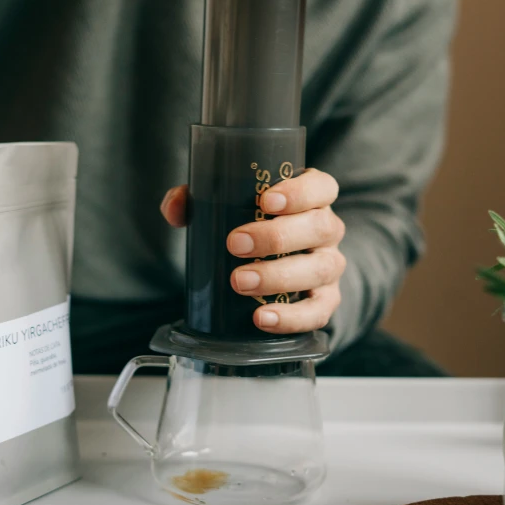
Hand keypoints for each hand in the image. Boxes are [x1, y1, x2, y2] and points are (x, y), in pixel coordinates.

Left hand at [161, 169, 345, 333]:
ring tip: (239, 282)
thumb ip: (198, 199)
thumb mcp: (228, 204)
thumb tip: (175, 207)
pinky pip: (318, 311)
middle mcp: (328, 229)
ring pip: (320, 269)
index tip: (267, 201)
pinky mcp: (326, 300)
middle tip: (235, 244)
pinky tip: (262, 317)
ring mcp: (329, 265)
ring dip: (279, 277)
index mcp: (313, 197)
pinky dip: (291, 317)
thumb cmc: (252, 224)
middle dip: (277, 237)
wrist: (273, 263)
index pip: (322, 187)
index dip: (300, 192)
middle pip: (321, 227)